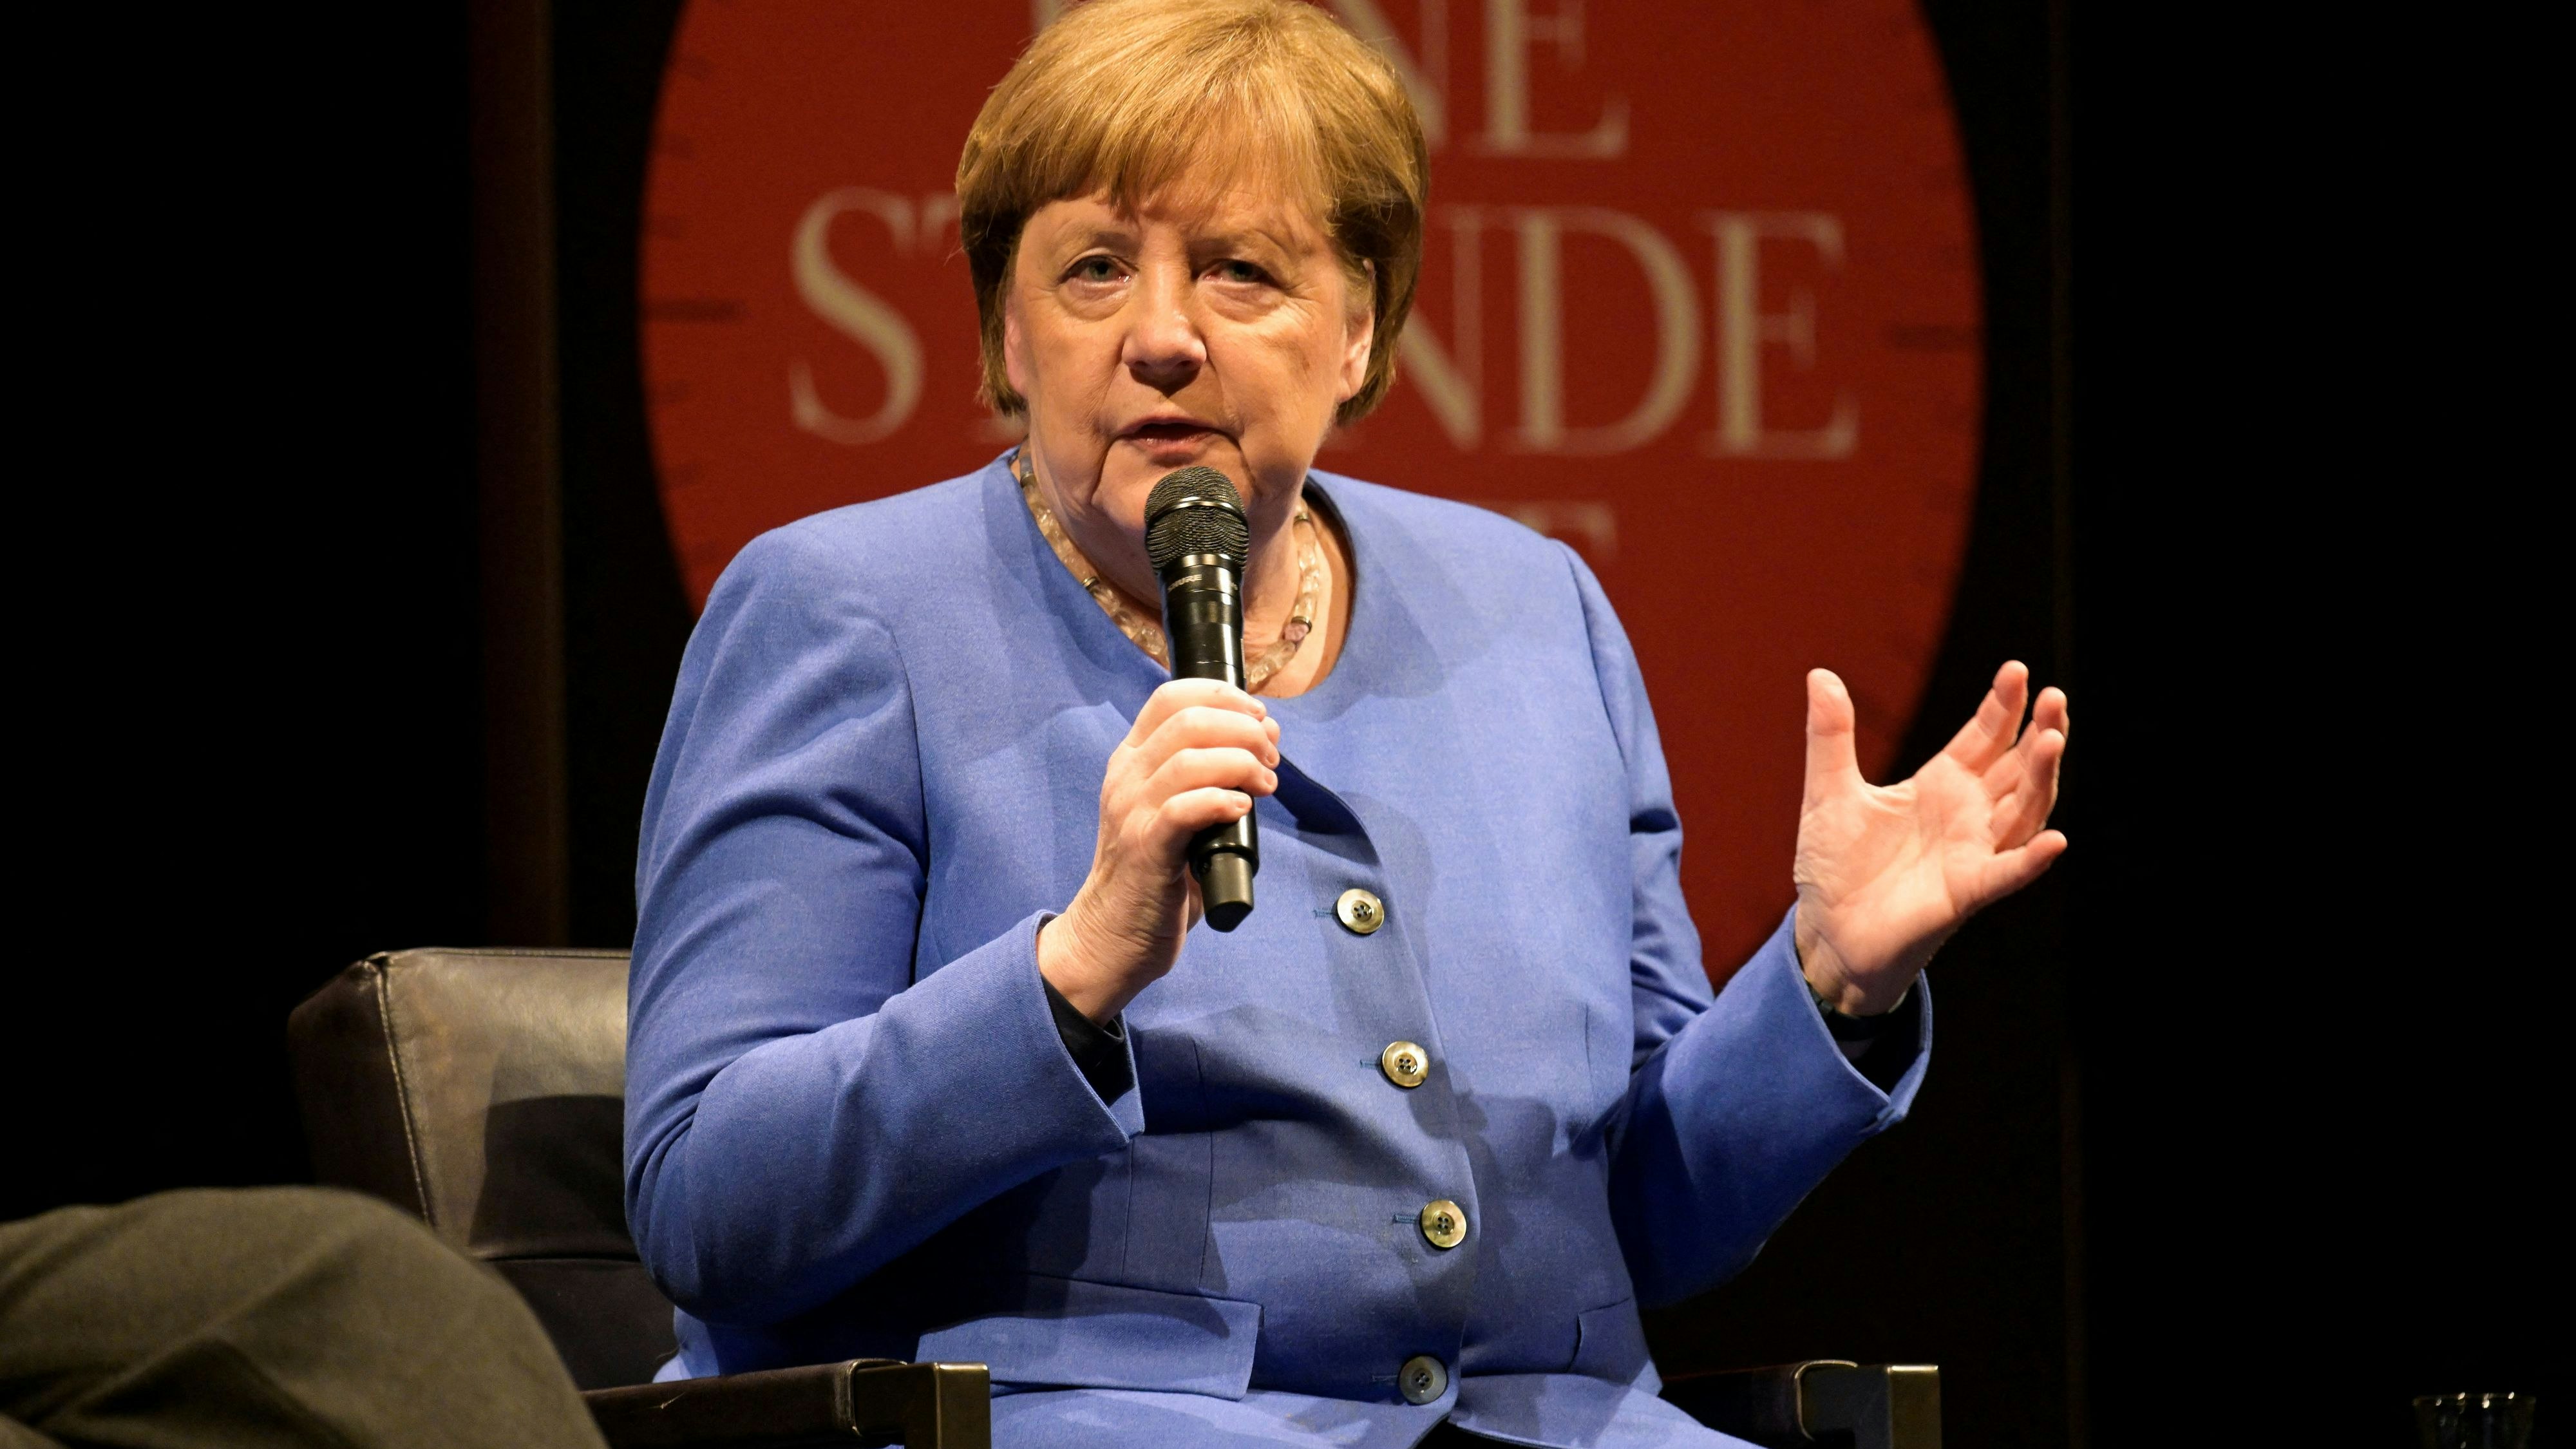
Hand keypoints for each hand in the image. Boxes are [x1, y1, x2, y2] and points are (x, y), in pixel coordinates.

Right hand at [1040, 678, 1281, 1021]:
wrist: (1111, 936)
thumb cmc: (1155, 875)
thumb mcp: (1175, 811)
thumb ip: (1209, 776)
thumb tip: (1264, 743)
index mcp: (1132, 760)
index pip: (1170, 697)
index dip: (1224, 696)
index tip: (1259, 718)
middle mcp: (1127, 777)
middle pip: (1188, 720)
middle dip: (1244, 729)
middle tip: (1271, 758)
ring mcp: (1131, 812)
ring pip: (1188, 758)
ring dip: (1241, 763)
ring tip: (1265, 785)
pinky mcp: (1145, 849)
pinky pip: (1183, 808)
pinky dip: (1221, 800)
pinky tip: (1242, 809)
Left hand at [1793, 661, 2068, 1014]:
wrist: (1827, 931)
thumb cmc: (1835, 865)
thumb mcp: (1829, 792)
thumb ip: (1830, 736)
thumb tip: (1820, 674)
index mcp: (1941, 785)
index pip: (1983, 737)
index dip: (2002, 706)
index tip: (2016, 670)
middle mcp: (1967, 815)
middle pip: (2016, 767)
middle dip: (2038, 731)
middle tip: (2055, 697)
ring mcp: (1972, 853)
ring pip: (2023, 811)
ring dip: (2041, 779)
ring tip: (2052, 740)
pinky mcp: (1966, 893)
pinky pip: (2006, 874)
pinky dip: (2030, 860)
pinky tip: (2055, 841)